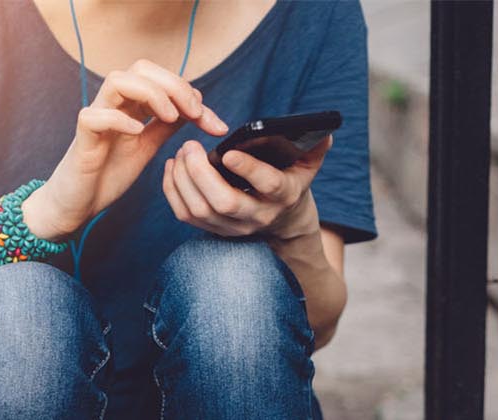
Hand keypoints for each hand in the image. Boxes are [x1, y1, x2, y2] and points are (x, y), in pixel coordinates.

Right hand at [23, 60, 228, 240]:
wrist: (79, 204)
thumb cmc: (108, 173)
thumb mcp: (147, 146)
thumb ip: (166, 125)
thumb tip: (196, 108)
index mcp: (129, 105)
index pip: (160, 77)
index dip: (188, 92)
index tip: (211, 121)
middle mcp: (112, 105)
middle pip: (140, 69)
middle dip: (173, 85)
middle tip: (194, 112)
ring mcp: (96, 119)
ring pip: (117, 81)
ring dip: (150, 94)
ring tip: (169, 117)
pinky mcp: (82, 139)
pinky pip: (94, 116)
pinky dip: (119, 120)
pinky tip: (138, 133)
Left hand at [161, 136, 332, 239]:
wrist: (282, 223)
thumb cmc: (290, 183)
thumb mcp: (307, 167)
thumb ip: (314, 149)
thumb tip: (325, 134)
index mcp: (283, 195)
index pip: (267, 185)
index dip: (248, 170)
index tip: (228, 153)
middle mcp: (257, 215)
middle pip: (224, 202)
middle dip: (201, 173)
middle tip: (189, 146)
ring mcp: (233, 227)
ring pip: (199, 210)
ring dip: (183, 180)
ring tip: (180, 153)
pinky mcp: (213, 230)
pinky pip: (185, 214)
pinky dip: (172, 191)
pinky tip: (172, 168)